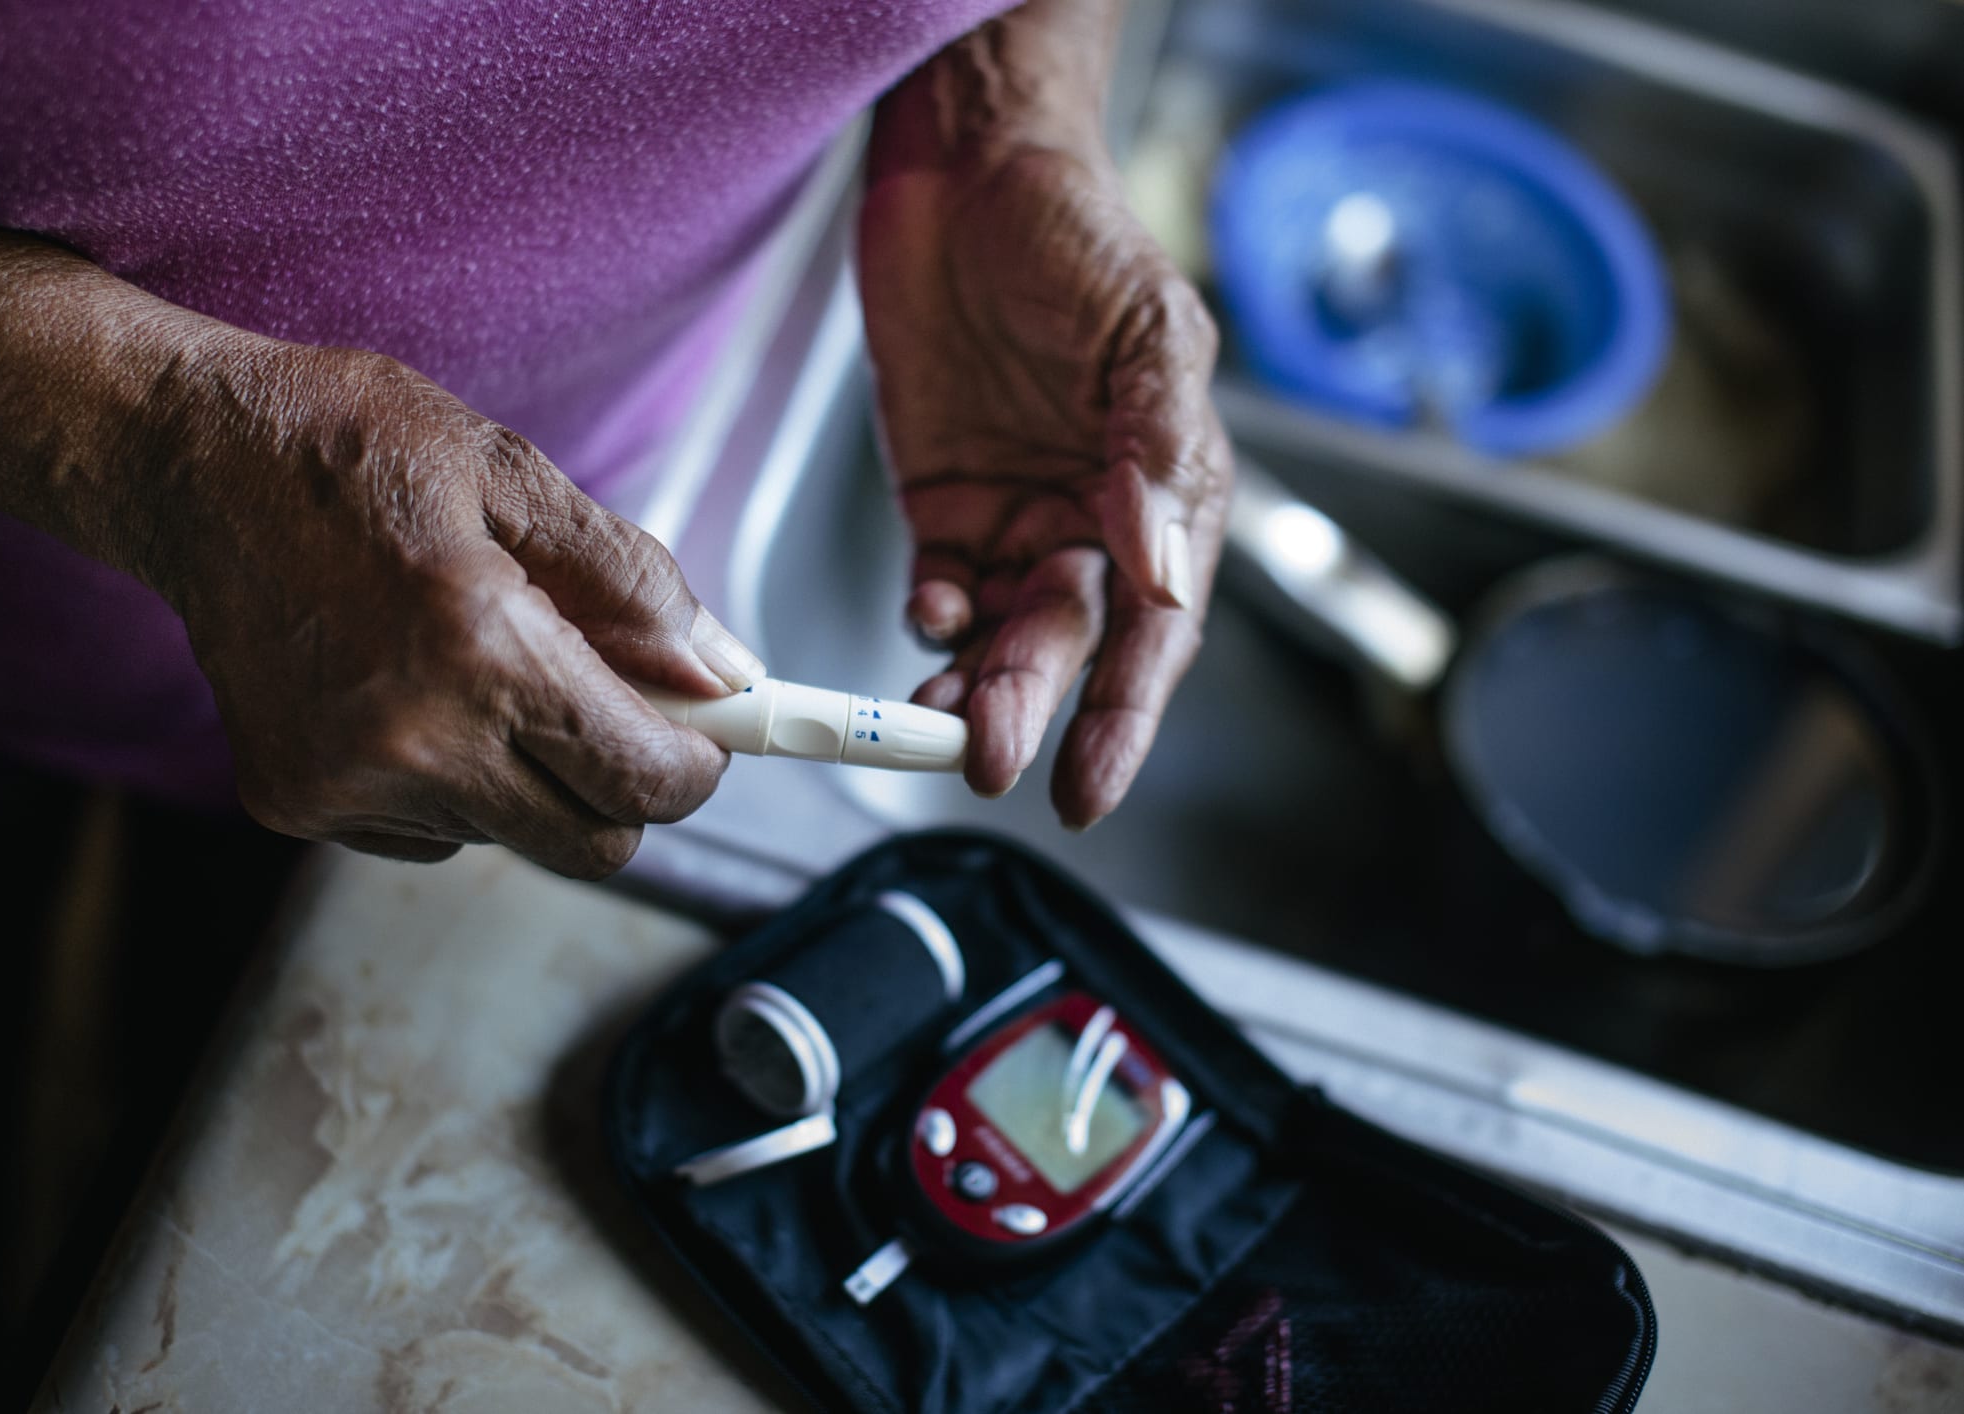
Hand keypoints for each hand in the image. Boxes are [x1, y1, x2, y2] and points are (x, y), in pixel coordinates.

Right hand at [0, 183, 761, 878]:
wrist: (190, 464)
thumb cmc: (357, 450)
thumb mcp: (517, 478)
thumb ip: (635, 586)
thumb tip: (726, 676)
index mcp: (481, 649)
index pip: (643, 781)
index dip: (696, 765)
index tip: (703, 734)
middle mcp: (412, 740)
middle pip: (592, 847)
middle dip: (625, 789)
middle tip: (614, 709)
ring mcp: (344, 785)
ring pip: (511, 838)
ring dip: (530, 777)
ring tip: (478, 667)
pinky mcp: (296, 804)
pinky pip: (430, 835)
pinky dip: (451, 782)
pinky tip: (410, 693)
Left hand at [859, 130, 1230, 828]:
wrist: (969, 170)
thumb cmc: (1079, 235)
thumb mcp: (1145, 330)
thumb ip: (1155, 453)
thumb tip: (1162, 570)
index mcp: (1166, 497)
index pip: (1157, 631)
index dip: (1128, 714)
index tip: (1089, 786)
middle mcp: (1094, 524)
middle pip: (1069, 645)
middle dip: (1032, 707)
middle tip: (991, 758)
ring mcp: (1016, 518)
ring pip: (1000, 635)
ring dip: (974, 684)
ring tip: (939, 722)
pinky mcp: (944, 506)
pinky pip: (939, 592)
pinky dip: (932, 620)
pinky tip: (927, 622)